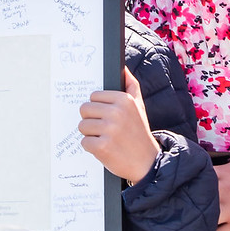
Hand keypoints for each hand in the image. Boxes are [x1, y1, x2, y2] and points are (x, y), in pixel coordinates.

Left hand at [79, 68, 161, 182]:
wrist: (148, 162)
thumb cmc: (139, 132)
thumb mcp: (139, 106)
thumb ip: (131, 85)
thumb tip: (123, 68)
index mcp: (124, 100)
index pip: (93, 96)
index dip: (98, 108)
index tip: (108, 116)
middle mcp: (117, 112)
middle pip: (84, 109)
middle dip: (91, 120)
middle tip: (105, 129)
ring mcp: (109, 130)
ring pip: (82, 126)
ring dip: (90, 134)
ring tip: (105, 139)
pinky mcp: (102, 146)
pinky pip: (84, 142)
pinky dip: (92, 148)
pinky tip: (105, 149)